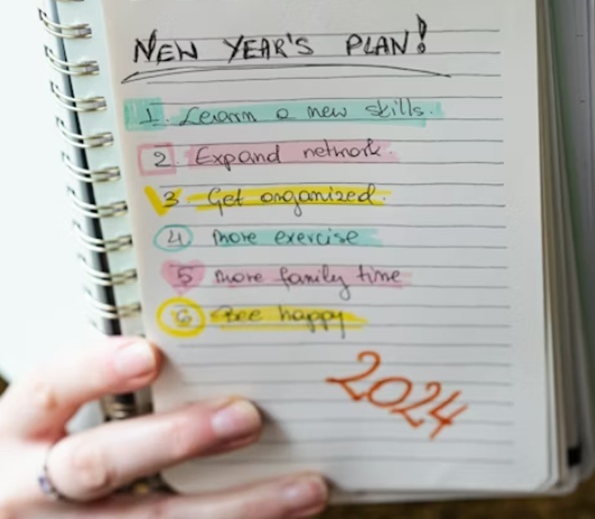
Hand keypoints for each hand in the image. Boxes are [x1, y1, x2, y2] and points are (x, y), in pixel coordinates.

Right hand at [0, 337, 326, 517]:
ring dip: (238, 507)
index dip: (96, 371)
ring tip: (305, 488)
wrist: (23, 509)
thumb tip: (225, 353)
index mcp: (21, 429)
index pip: (50, 388)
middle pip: (100, 464)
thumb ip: (120, 388)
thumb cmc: (56, 450)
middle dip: (178, 440)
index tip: (150, 356)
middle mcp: (28, 489)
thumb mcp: (65, 416)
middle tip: (249, 418)